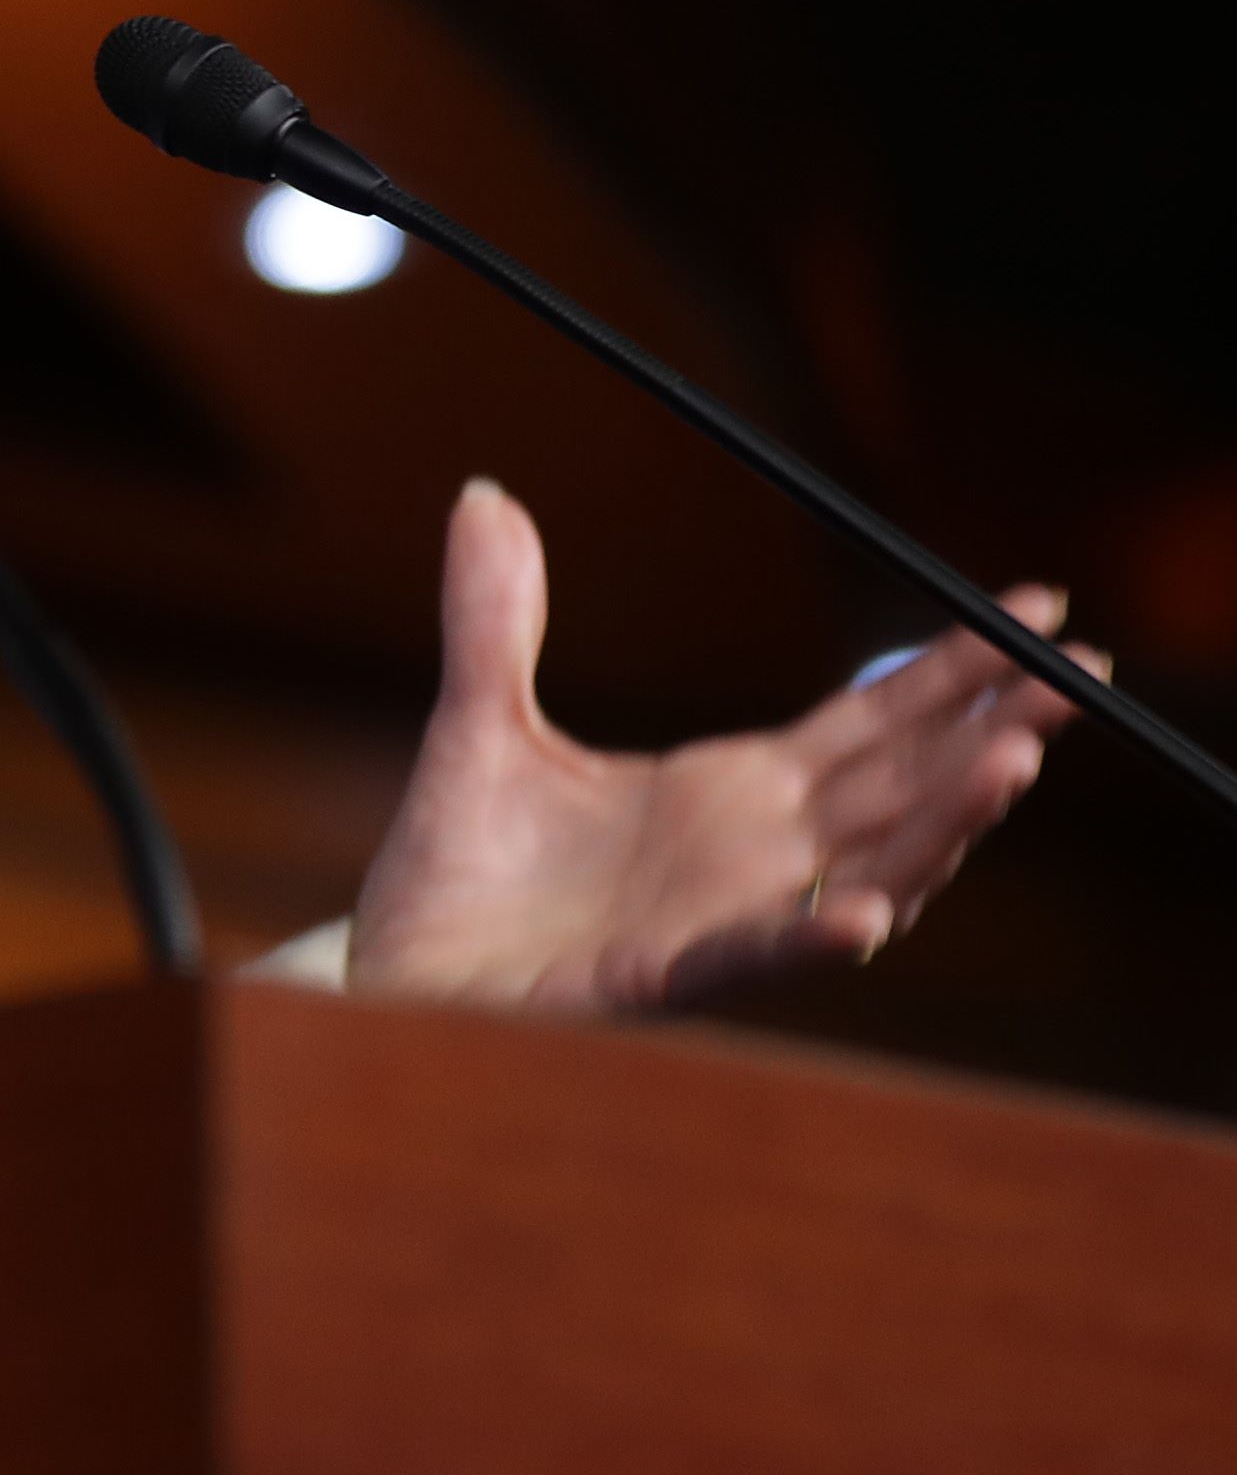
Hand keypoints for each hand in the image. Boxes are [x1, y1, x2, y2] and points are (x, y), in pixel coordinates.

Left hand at [346, 477, 1089, 1011]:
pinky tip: (859, 914)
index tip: (1034, 612)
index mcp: (728, 791)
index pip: (870, 721)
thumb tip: (482, 496)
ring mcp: (721, 919)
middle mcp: (751, 855)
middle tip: (1079, 680)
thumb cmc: (457, 865)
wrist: (395, 969)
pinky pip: (753, 959)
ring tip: (1012, 762)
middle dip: (994, 732)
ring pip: (865, 871)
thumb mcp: (481, 718)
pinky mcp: (662, 978)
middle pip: (902, 786)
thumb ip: (495, 616)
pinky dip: (807, 935)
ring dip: (940, 823)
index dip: (951, 670)